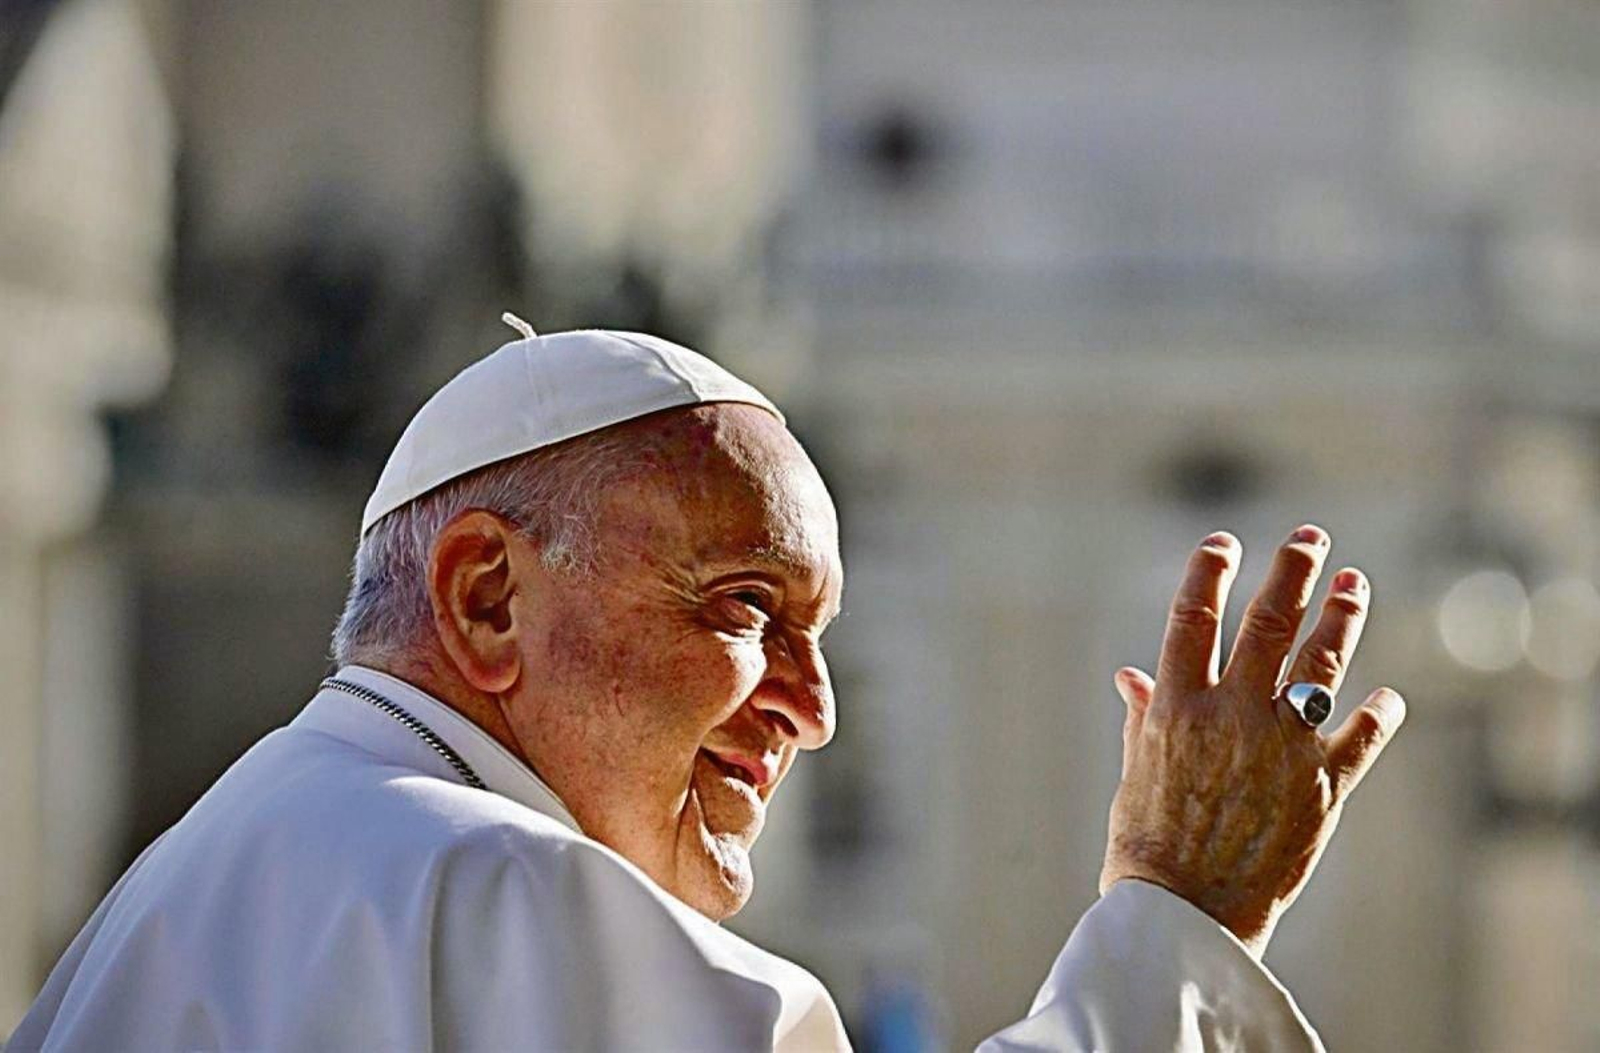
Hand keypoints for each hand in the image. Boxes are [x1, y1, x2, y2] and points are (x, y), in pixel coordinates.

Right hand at [1098, 525, 1405, 957]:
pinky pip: (1361, 736)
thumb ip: (1143, 718)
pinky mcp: (1324, 787)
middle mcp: (1231, 714)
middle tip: (1311, 537)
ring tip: (1354, 584)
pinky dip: (1380, 713)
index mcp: (1176, 706)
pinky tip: (1388, 697)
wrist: (1185, 917)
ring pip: (1320, 663)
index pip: (1193, 615)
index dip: (1209, 571)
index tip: (1225, 542)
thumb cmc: (1145, 850)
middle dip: (1293, 571)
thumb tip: (1129, 675)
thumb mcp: (1135, 774)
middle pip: (1268, 622)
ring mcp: (1281, 746)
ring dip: (1342, 618)